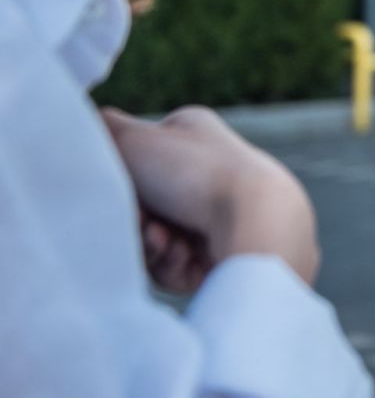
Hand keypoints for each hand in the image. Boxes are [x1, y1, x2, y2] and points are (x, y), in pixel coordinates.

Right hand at [102, 105, 320, 283]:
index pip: (139, 161)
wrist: (260, 223)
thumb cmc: (195, 174)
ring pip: (156, 239)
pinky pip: (177, 268)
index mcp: (196, 137)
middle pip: (145, 206)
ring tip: (168, 242)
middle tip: (145, 223)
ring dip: (152, 245)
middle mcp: (212, 173)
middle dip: (137, 221)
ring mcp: (223, 214)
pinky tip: (187, 257)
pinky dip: (173, 265)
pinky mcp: (227, 253)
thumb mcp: (134, 139)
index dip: (122, 181)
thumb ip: (100, 130)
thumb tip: (91, 129)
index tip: (122, 189)